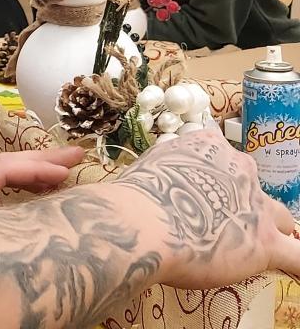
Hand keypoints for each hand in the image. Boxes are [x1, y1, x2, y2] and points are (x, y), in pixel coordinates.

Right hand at [114, 128, 299, 287]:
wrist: (140, 221)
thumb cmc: (134, 195)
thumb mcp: (148, 164)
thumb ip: (165, 166)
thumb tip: (161, 176)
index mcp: (209, 146)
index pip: (224, 157)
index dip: (213, 179)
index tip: (199, 192)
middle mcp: (239, 168)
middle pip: (253, 188)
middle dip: (242, 204)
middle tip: (214, 223)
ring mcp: (257, 205)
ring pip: (280, 219)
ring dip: (267, 231)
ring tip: (246, 249)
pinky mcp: (265, 243)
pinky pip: (297, 255)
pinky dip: (296, 263)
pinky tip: (293, 269)